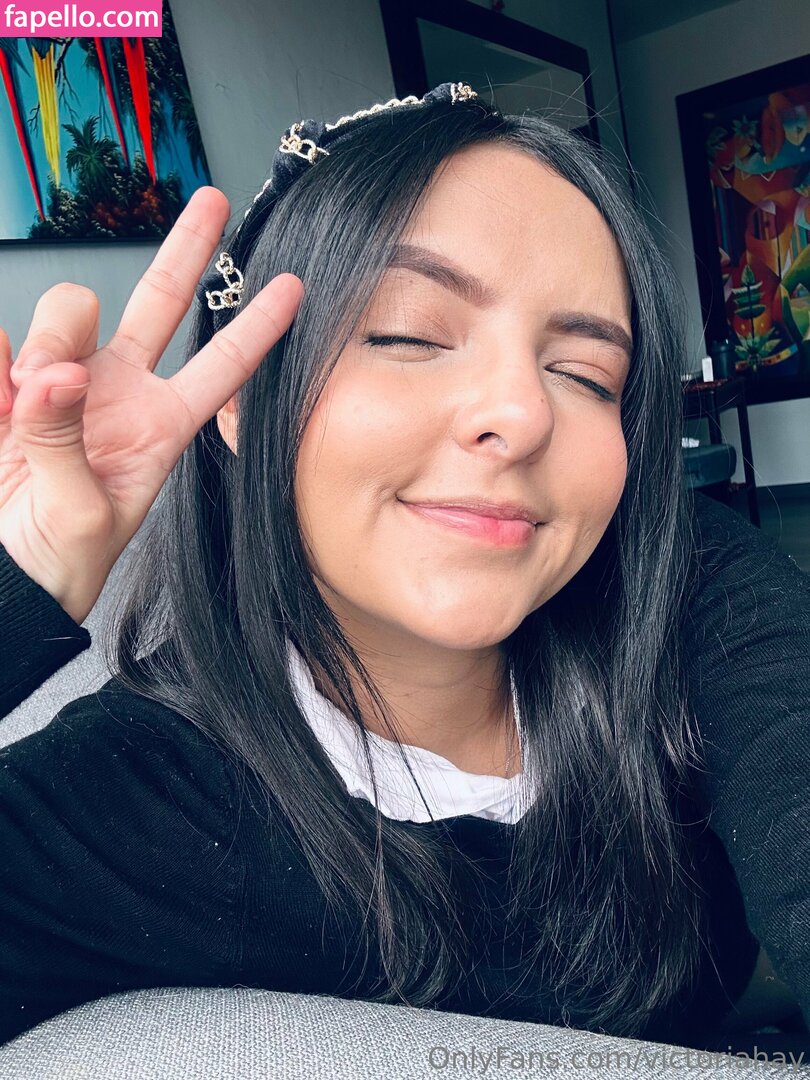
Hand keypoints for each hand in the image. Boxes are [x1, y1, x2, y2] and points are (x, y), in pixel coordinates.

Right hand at [0, 187, 303, 624]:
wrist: (6, 573)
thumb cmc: (64, 560)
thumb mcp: (81, 513)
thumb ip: (67, 440)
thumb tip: (56, 375)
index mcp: (159, 426)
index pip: (220, 367)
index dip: (257, 327)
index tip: (295, 285)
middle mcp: (119, 392)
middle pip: (160, 303)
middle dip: (187, 249)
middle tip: (213, 200)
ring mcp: (66, 383)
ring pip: (67, 313)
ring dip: (48, 340)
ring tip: (23, 403)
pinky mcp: (13, 386)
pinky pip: (1, 344)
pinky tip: (1, 392)